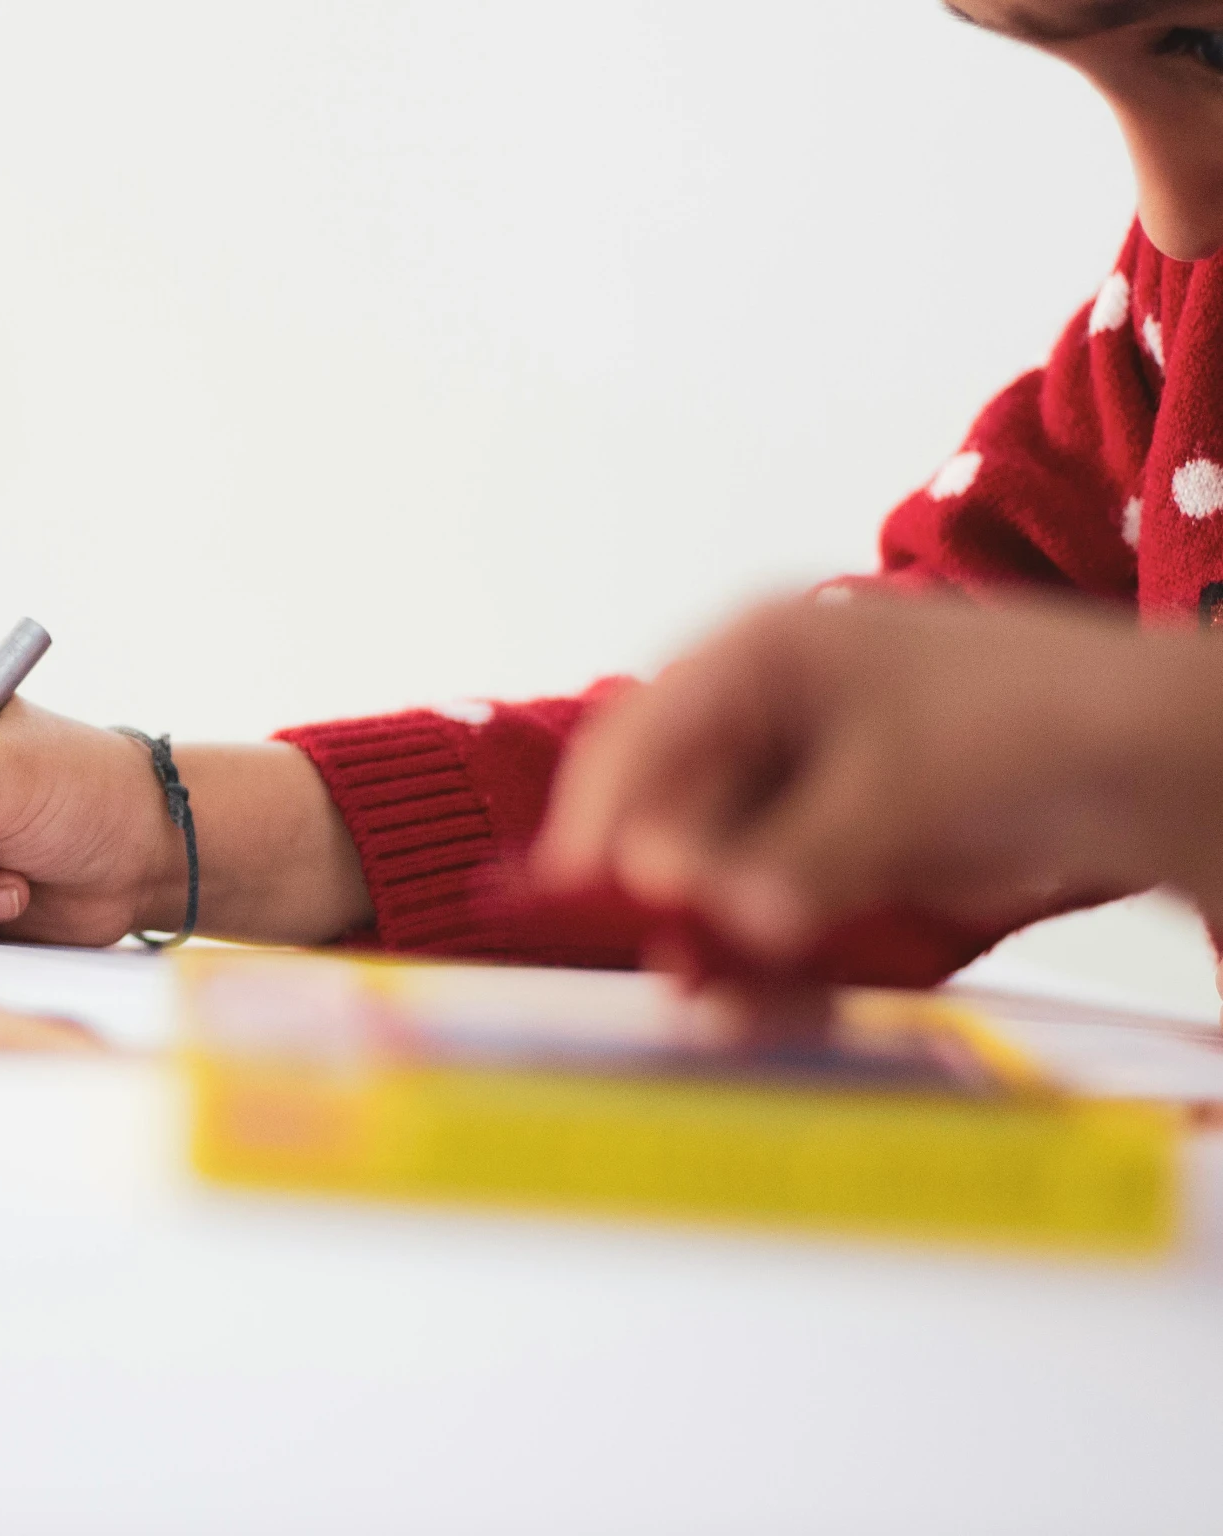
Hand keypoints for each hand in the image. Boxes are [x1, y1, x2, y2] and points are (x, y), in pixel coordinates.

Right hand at [533, 594, 1222, 960]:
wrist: (1172, 759)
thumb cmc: (1034, 725)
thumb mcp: (900, 788)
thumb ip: (793, 855)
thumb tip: (708, 911)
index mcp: (760, 656)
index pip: (641, 736)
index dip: (600, 817)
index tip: (578, 895)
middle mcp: (766, 717)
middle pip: (669, 815)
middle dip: (663, 901)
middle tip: (672, 973)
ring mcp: (804, 786)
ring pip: (717, 876)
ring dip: (715, 943)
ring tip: (724, 1011)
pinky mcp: (842, 849)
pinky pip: (774, 910)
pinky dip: (772, 961)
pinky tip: (777, 1004)